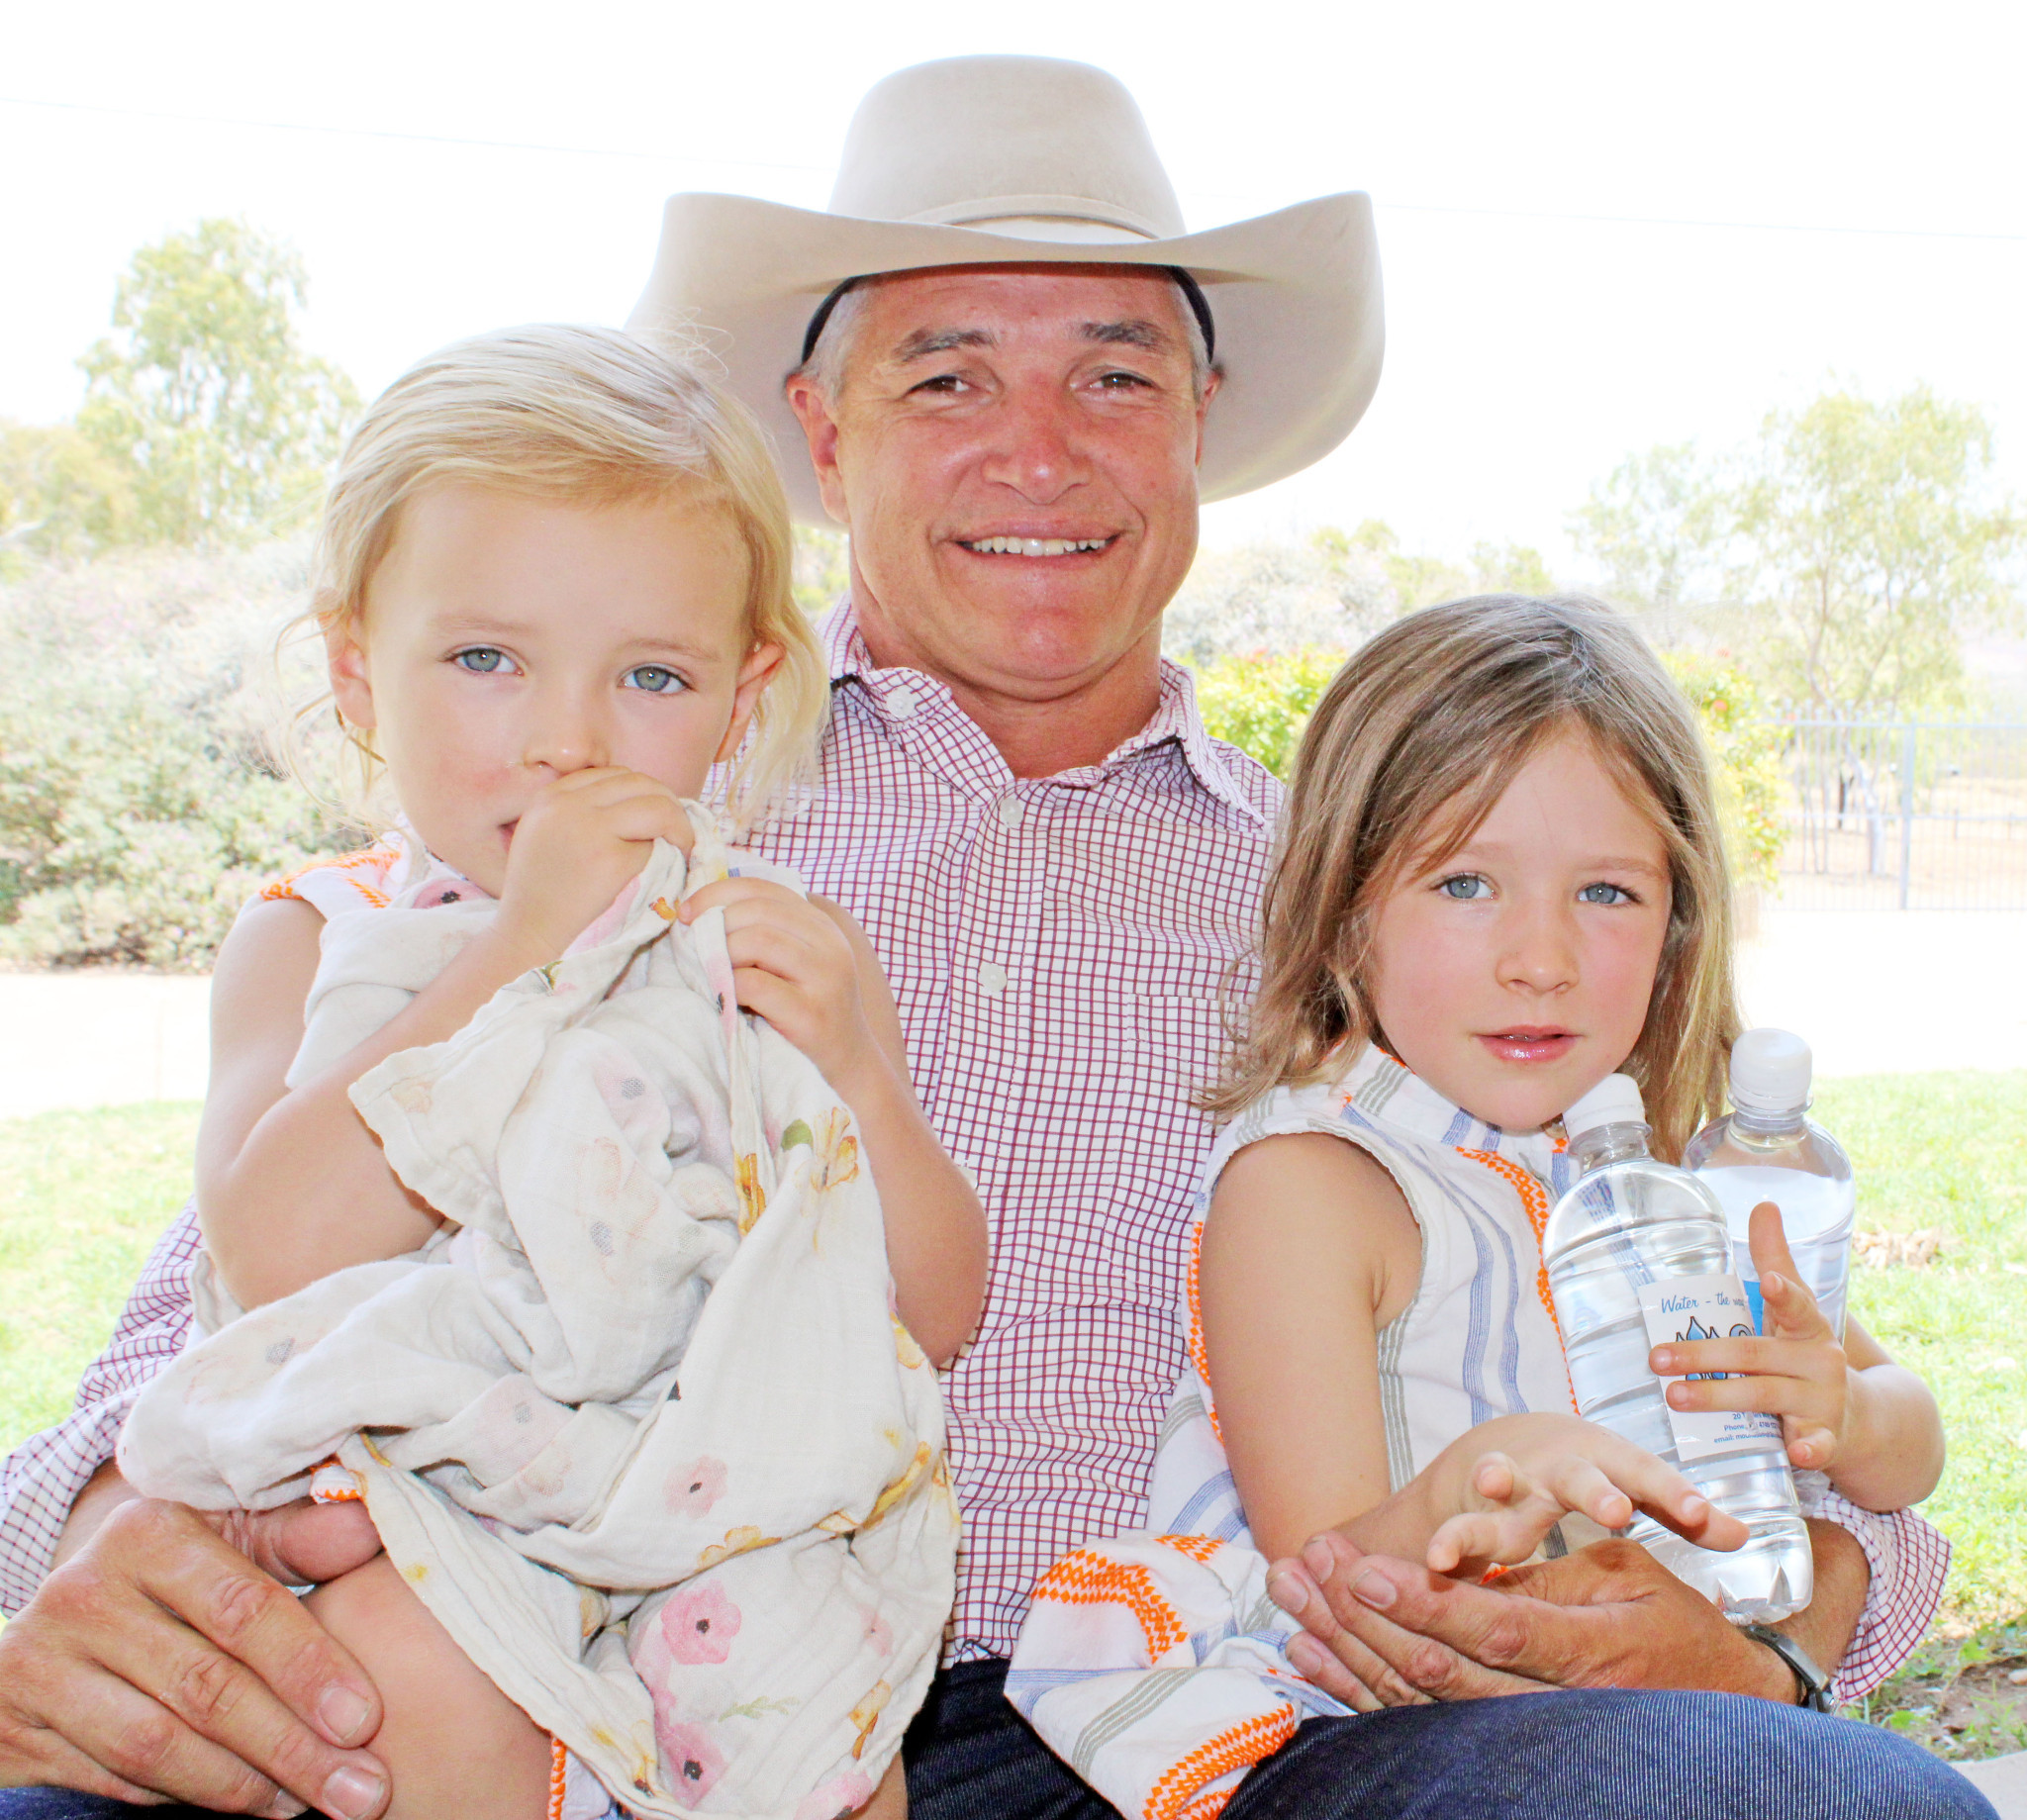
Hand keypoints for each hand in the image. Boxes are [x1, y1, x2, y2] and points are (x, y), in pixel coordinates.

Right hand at [0, 1496, 389, 1815]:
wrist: (62, 1615)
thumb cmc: (173, 1574)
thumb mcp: (228, 1538)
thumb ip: (295, 1538)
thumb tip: (366, 1529)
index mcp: (148, 1533)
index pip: (241, 1608)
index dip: (308, 1668)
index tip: (365, 1720)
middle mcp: (85, 1593)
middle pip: (205, 1687)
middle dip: (292, 1747)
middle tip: (360, 1789)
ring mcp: (41, 1664)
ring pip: (156, 1745)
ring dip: (244, 1785)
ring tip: (308, 1803)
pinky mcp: (15, 1730)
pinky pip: (114, 1778)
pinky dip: (186, 1797)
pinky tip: (246, 1802)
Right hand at [494, 767, 694, 966]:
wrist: (527, 942)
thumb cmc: (542, 899)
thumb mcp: (546, 838)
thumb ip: (580, 813)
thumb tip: (642, 800)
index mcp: (549, 796)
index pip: (614, 774)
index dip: (642, 794)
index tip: (653, 819)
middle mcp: (566, 805)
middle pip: (640, 782)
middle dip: (668, 805)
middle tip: (679, 834)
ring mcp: (588, 829)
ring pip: (658, 806)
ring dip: (680, 826)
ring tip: (683, 848)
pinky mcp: (610, 860)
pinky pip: (657, 845)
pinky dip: (669, 857)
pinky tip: (667, 874)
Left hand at [681, 882, 884, 1095]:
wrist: (848, 1067)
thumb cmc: (806, 1012)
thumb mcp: (794, 964)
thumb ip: (765, 933)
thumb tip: (702, 909)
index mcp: (821, 926)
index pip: (763, 888)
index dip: (717, 892)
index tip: (687, 912)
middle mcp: (830, 945)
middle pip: (757, 911)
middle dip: (715, 925)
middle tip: (695, 949)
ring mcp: (825, 979)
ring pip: (756, 941)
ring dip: (722, 955)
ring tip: (714, 975)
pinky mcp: (812, 1015)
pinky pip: (755, 984)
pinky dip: (729, 987)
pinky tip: (727, 998)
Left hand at [1265, 1534, 1795, 1711]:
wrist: (1720, 1702)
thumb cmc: (1673, 1623)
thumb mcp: (1627, 1577)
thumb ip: (1548, 1573)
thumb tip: (1467, 1564)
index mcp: (1591, 1652)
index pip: (1493, 1629)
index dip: (1424, 1603)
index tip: (1364, 1566)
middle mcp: (1554, 1704)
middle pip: (1441, 1669)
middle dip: (1366, 1616)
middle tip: (1307, 1565)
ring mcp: (1528, 1735)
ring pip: (1420, 1699)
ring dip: (1346, 1645)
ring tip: (1291, 1594)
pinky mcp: (1503, 1745)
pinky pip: (1420, 1720)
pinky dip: (1357, 1684)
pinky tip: (1310, 1649)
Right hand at [1423, 1412, 1746, 1575]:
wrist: (1500, 1449)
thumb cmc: (1584, 1474)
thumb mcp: (1633, 1484)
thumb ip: (1680, 1510)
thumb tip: (1745, 1535)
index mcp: (1608, 1461)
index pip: (1649, 1476)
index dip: (1675, 1495)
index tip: (1702, 1516)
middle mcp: (1558, 1466)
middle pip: (1580, 1476)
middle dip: (1595, 1491)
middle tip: (1616, 1510)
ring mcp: (1511, 1484)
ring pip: (1506, 1485)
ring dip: (1497, 1484)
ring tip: (1494, 1485)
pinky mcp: (1471, 1509)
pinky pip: (1458, 1524)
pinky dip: (1449, 1539)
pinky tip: (1439, 1559)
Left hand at [1652, 1202, 1847, 1472]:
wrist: (1865, 1419)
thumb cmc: (1808, 1355)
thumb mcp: (1797, 1310)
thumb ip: (1777, 1261)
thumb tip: (1764, 1204)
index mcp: (1808, 1326)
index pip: (1794, 1304)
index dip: (1781, 1291)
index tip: (1765, 1280)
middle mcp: (1819, 1361)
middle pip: (1755, 1356)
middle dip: (1704, 1357)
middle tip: (1658, 1359)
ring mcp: (1824, 1401)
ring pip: (1767, 1397)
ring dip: (1720, 1398)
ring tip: (1675, 1397)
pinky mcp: (1827, 1439)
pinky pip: (1818, 1445)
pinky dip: (1809, 1448)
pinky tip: (1796, 1452)